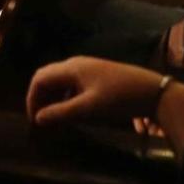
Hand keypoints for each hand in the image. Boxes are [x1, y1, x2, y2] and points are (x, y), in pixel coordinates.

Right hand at [25, 57, 167, 127]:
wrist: (152, 91)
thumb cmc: (118, 98)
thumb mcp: (88, 108)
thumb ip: (60, 112)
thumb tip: (37, 118)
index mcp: (71, 68)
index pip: (39, 78)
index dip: (32, 98)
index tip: (34, 119)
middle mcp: (76, 63)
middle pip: (47, 77)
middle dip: (40, 97)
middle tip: (41, 119)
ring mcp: (87, 67)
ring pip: (60, 80)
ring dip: (53, 97)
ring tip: (55, 117)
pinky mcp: (97, 74)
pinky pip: (72, 83)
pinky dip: (65, 96)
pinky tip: (72, 110)